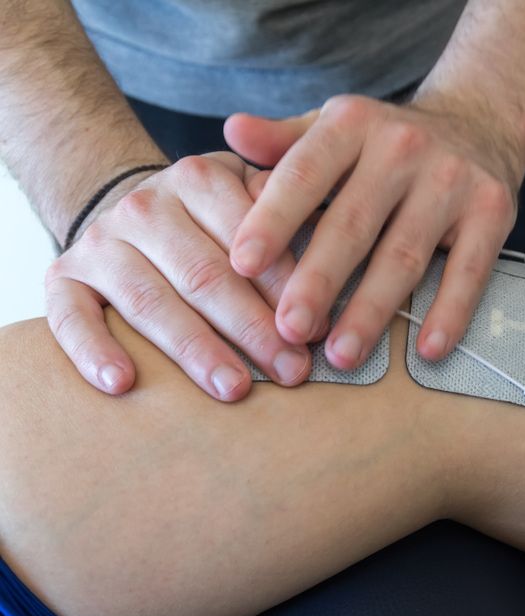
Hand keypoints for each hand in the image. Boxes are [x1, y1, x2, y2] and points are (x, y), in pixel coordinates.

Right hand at [45, 153, 310, 400]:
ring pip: (150, 303)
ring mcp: (101, 243)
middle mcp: (145, 207)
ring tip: (235, 388)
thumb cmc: (215, 219)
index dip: (285, 287)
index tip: (317, 329)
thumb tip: (324, 223)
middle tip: (293, 371)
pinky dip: (93, 352)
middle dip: (254, 329)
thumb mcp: (250, 193)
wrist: (135, 215)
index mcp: (198, 180)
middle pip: (205, 277)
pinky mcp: (63, 277)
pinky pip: (70, 318)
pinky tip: (123, 384)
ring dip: (195, 350)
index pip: (248, 239)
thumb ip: (285, 202)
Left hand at [224, 93, 523, 370]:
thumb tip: (231, 133)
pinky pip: (470, 270)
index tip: (242, 266)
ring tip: (342, 355)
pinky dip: (450, 312)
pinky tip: (427, 350)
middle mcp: (404, 147)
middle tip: (289, 330)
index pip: (305, 173)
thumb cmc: (384, 142)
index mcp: (352, 123)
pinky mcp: (493, 212)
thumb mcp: (334, 129)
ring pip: (406, 256)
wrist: (479, 121)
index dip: (273, 219)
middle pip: (354, 223)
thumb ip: (283, 143)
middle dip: (319, 280)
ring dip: (373, 310)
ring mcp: (452, 180)